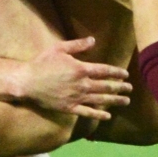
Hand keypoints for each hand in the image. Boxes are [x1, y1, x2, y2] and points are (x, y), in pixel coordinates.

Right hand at [16, 37, 131, 120]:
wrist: (27, 82)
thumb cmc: (42, 62)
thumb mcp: (60, 48)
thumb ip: (78, 45)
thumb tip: (93, 40)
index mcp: (81, 69)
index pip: (104, 70)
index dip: (117, 73)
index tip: (125, 75)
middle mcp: (82, 84)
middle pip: (106, 86)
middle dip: (120, 87)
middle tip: (130, 89)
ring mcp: (76, 97)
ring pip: (100, 99)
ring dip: (115, 100)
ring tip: (126, 101)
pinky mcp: (69, 108)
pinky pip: (87, 112)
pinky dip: (98, 115)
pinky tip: (107, 116)